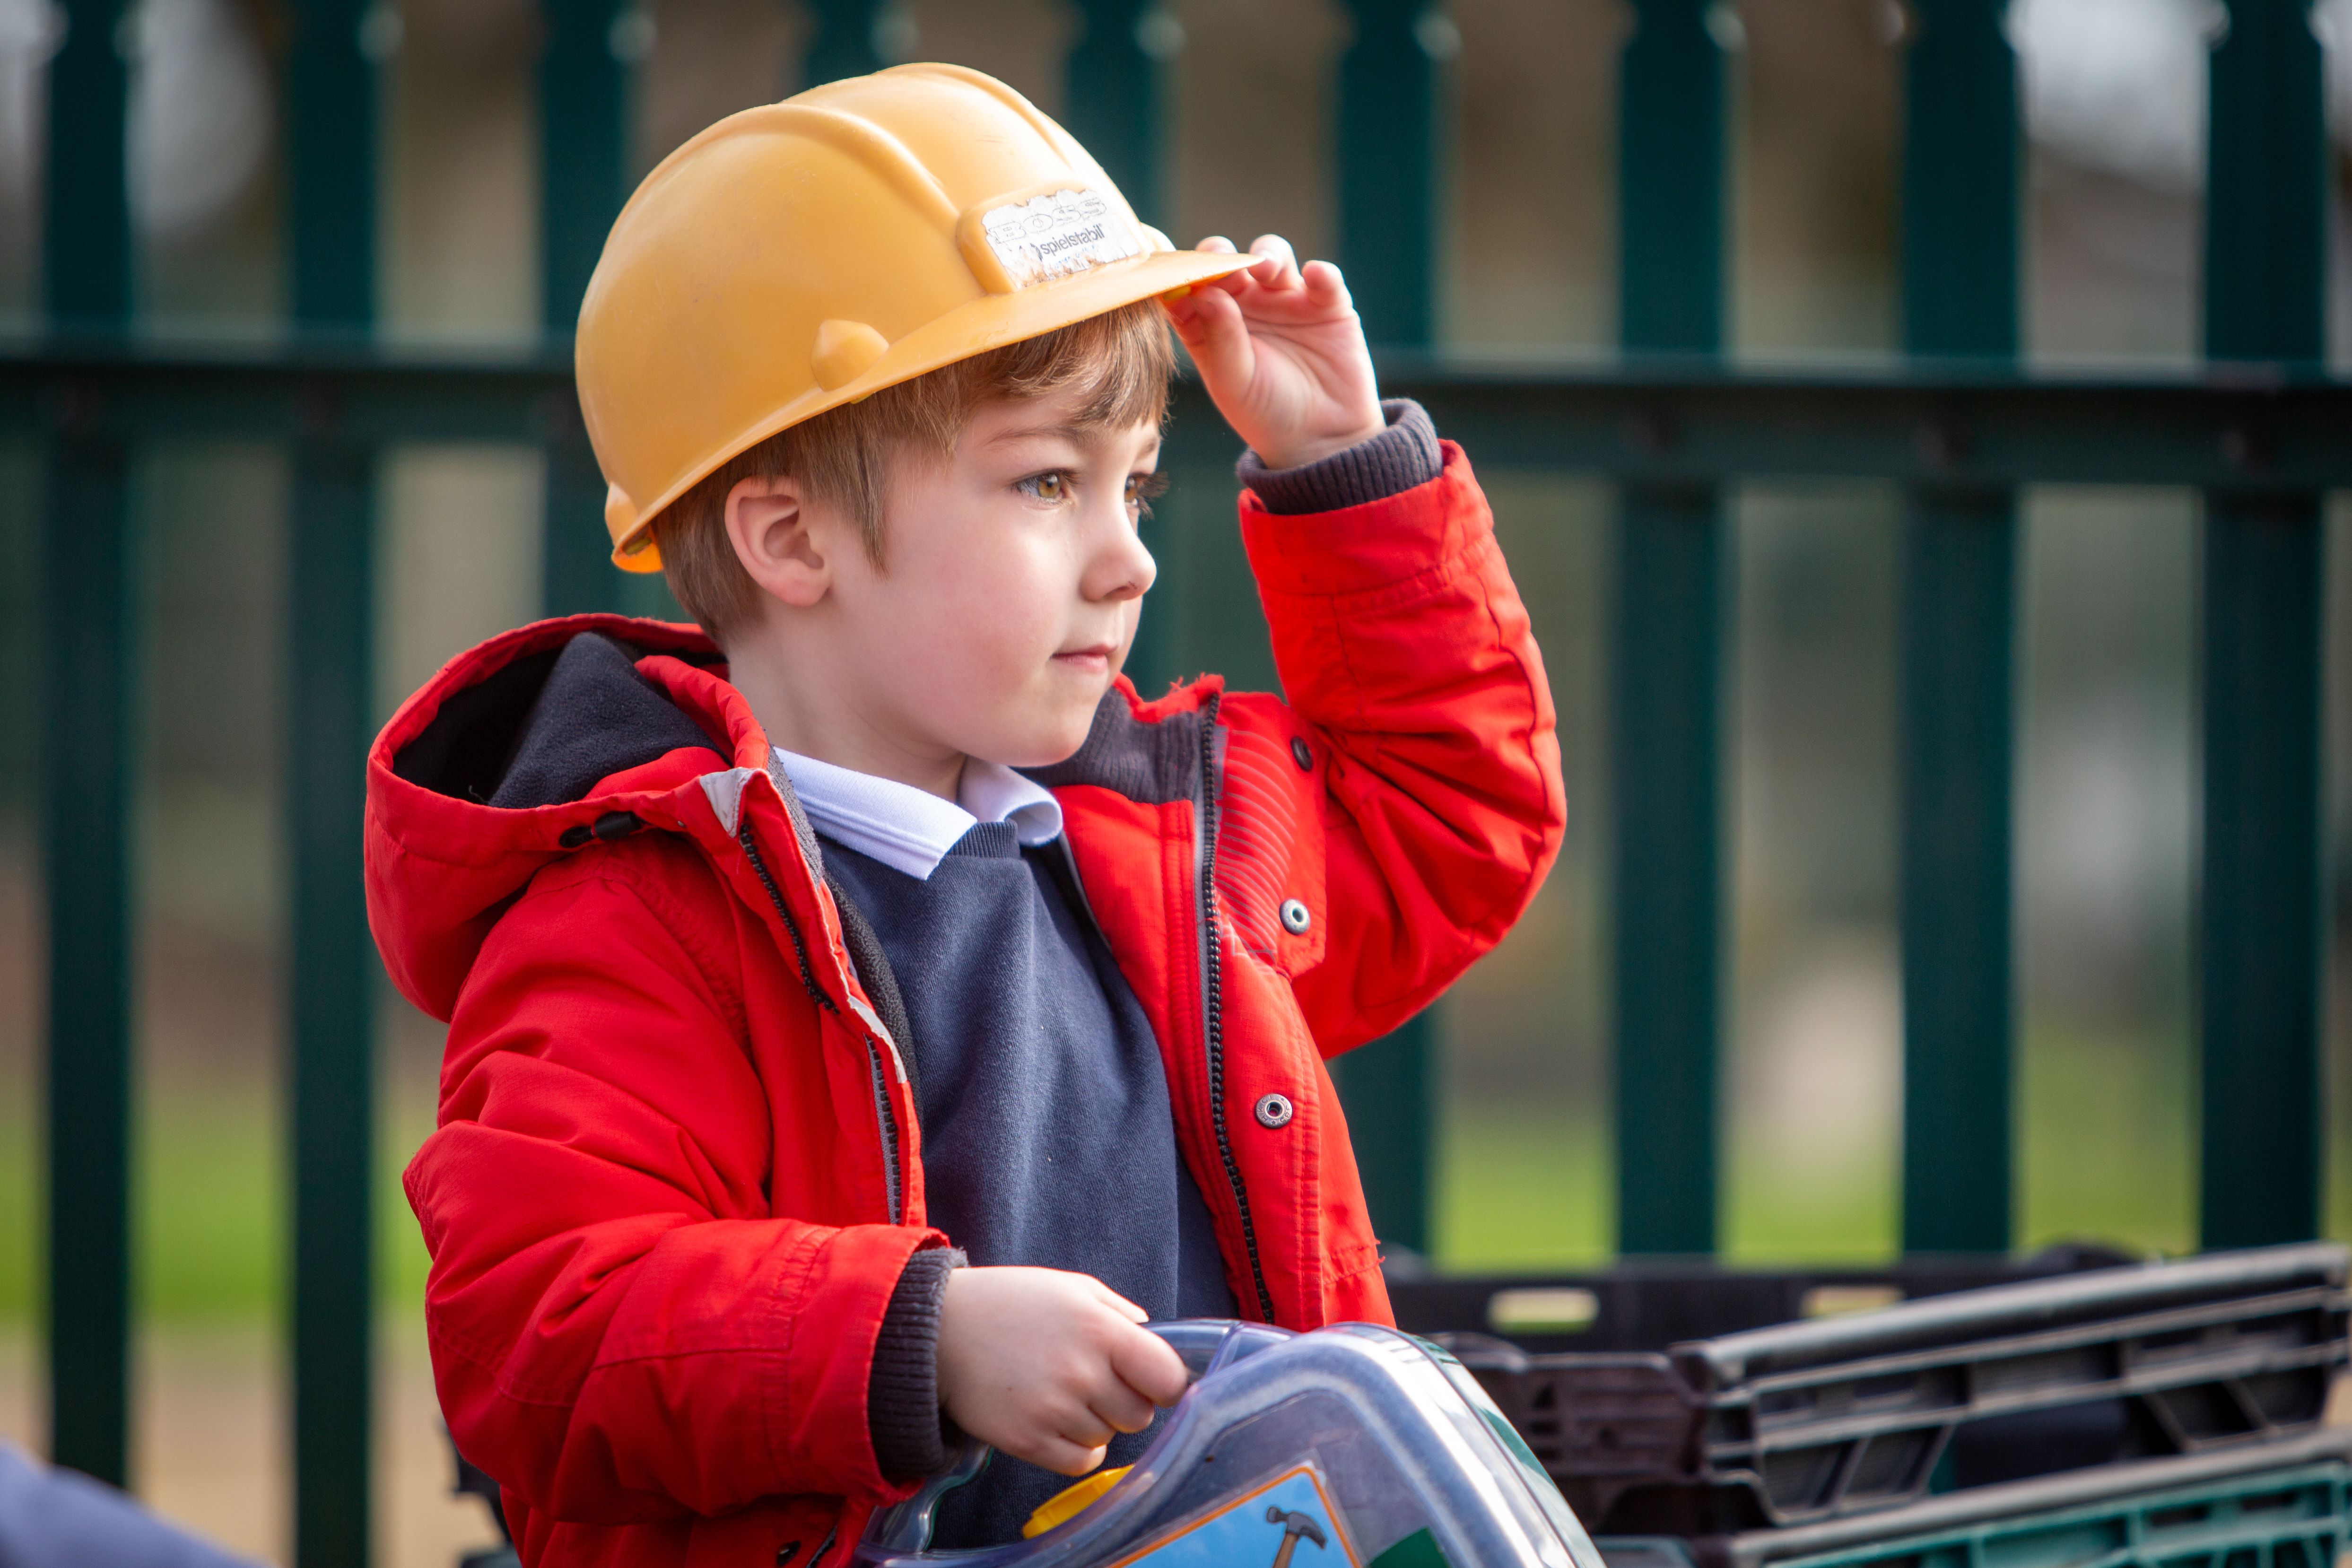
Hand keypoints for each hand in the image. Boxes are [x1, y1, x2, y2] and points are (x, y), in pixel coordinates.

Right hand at [935, 1267, 1190, 1475]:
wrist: (942, 1330)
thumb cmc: (1011, 1302)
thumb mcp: (1072, 1288)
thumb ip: (1120, 1313)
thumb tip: (1156, 1342)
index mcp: (1100, 1330)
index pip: (1167, 1378)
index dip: (1165, 1383)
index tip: (1152, 1380)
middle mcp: (1082, 1373)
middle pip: (1140, 1415)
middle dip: (1127, 1402)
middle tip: (1098, 1383)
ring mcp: (1054, 1410)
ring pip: (1108, 1438)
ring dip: (1096, 1422)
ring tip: (1063, 1393)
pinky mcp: (1027, 1441)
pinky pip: (1079, 1463)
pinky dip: (1076, 1449)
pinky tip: (1056, 1421)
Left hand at [1162, 234, 1385, 470]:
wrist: (1320, 439)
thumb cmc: (1265, 413)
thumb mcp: (1234, 382)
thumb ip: (1219, 338)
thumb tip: (1205, 292)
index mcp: (1210, 323)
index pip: (1188, 286)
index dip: (1181, 273)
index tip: (1179, 273)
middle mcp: (1245, 304)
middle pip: (1227, 261)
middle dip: (1221, 255)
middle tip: (1223, 263)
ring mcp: (1285, 299)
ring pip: (1272, 255)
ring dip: (1267, 254)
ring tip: (1265, 268)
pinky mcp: (1327, 303)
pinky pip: (1324, 277)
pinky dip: (1320, 272)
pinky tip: (1315, 277)